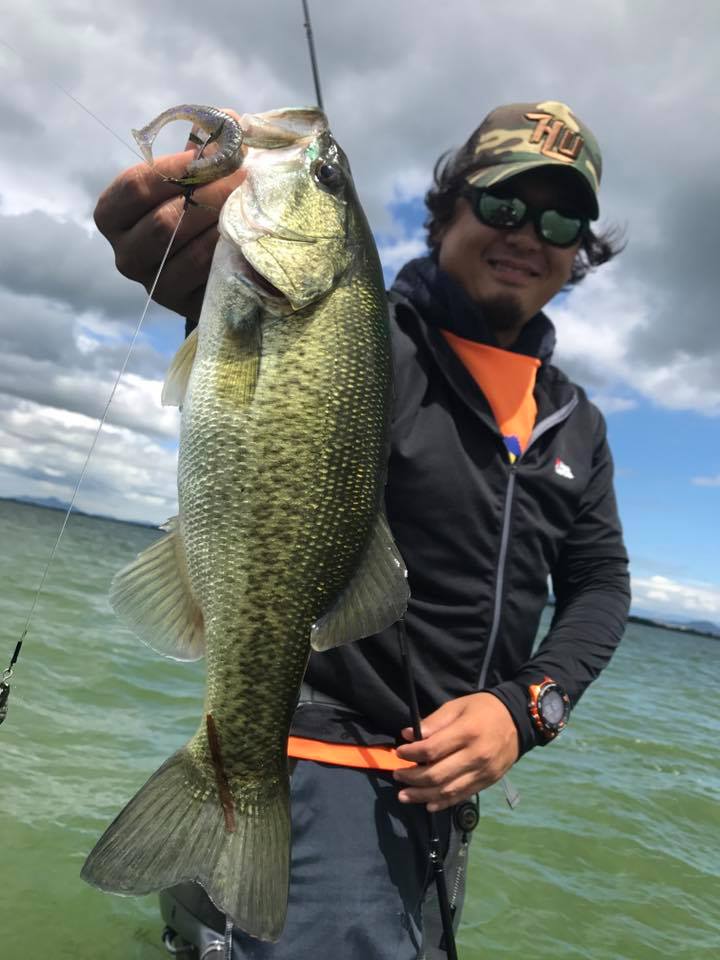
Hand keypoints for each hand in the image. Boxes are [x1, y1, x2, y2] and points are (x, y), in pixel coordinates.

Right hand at [94, 109, 244, 323]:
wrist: (217, 262)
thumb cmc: (200, 204)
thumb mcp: (195, 171)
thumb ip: (207, 143)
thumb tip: (230, 120)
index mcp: (114, 215)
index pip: (136, 186)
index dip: (178, 168)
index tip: (219, 153)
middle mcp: (126, 255)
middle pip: (166, 223)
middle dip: (212, 196)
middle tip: (248, 178)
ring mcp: (155, 286)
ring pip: (192, 254)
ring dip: (228, 226)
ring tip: (255, 204)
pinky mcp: (186, 308)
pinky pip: (215, 279)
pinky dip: (238, 256)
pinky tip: (256, 238)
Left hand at [393, 692, 519, 811]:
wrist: (519, 720)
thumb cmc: (483, 709)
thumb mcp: (457, 706)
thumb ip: (433, 722)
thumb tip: (408, 736)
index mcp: (467, 733)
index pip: (432, 750)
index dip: (411, 754)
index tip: (399, 753)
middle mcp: (475, 756)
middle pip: (437, 774)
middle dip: (413, 778)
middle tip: (397, 776)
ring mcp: (483, 772)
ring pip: (448, 790)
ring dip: (422, 796)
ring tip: (404, 796)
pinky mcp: (488, 782)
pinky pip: (462, 796)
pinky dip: (443, 803)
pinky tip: (428, 804)